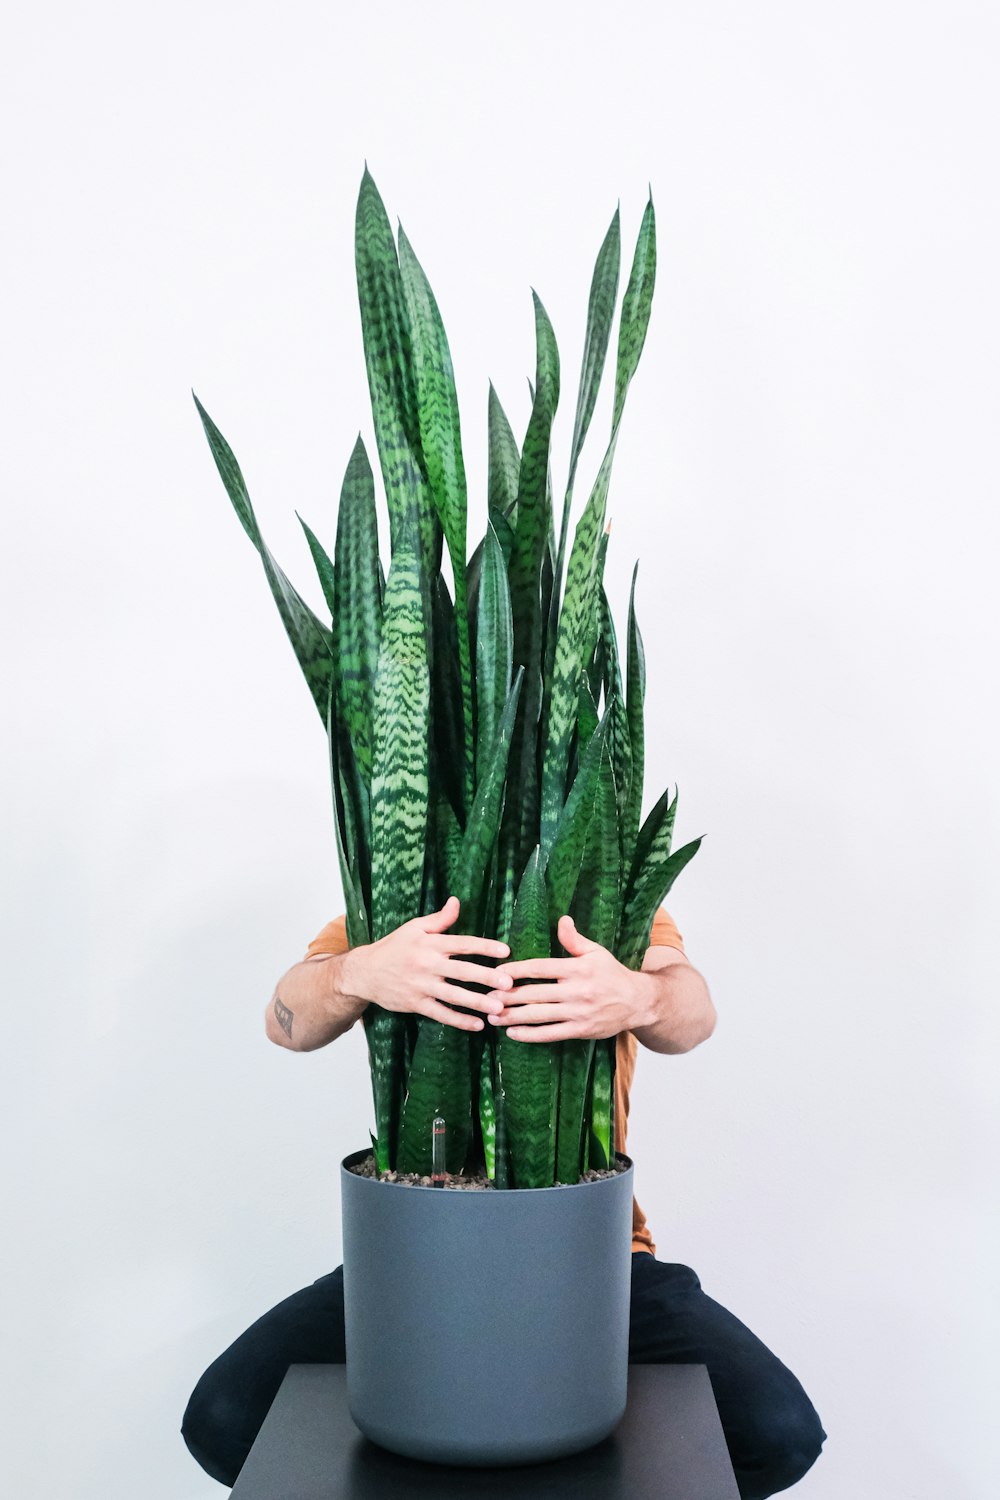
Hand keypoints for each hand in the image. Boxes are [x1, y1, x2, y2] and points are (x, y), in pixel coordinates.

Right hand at [357, 896, 512, 1032]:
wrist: (364, 972)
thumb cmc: (393, 947)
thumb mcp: (414, 928)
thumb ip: (440, 919)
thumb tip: (457, 901)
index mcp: (430, 943)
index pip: (462, 943)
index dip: (484, 947)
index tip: (505, 951)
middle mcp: (427, 964)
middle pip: (462, 971)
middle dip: (486, 977)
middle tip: (508, 983)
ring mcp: (421, 986)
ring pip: (454, 995)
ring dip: (477, 1002)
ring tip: (498, 1008)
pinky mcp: (416, 1004)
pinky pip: (440, 1014)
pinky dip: (459, 1021)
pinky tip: (477, 1025)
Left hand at [483, 915, 650, 1041]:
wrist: (638, 1002)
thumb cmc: (613, 974)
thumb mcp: (596, 952)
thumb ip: (574, 940)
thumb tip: (562, 920)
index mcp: (577, 968)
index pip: (540, 968)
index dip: (515, 970)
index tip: (497, 973)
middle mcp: (577, 990)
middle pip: (534, 993)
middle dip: (507, 996)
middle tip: (485, 997)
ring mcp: (578, 1012)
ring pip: (538, 1015)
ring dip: (512, 1016)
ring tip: (492, 1016)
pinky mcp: (581, 1030)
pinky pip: (550, 1034)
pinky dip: (529, 1034)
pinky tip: (512, 1032)